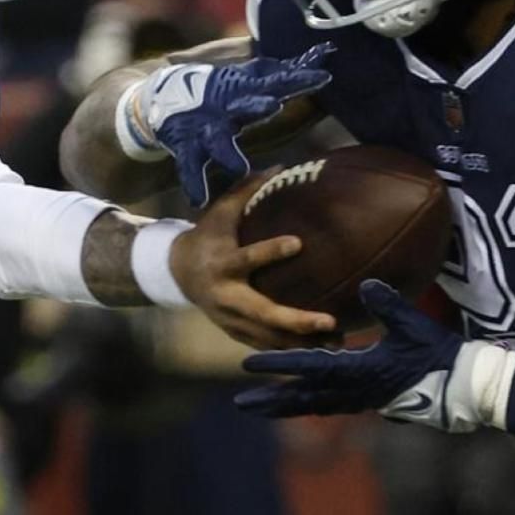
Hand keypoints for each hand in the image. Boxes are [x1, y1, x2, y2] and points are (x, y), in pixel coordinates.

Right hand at [125, 43, 332, 205]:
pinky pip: (189, 166)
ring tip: (238, 169)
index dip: (298, 80)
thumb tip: (324, 52)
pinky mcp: (185, 145)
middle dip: (258, 106)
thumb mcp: (250, 79)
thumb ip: (284, 71)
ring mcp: (204, 127)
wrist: (165, 97)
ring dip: (227, 153)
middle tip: (274, 105)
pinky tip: (198, 200)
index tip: (323, 77)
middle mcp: (225, 107)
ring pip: (217, 141)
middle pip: (244, 107)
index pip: (275, 83)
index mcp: (243, 90)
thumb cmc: (219, 92)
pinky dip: (193, 183)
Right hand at [171, 172, 337, 349]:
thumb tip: (282, 165)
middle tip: (329, 320)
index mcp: (222, 263)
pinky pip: (267, 346)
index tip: (298, 243)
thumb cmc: (207, 235)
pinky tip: (324, 349)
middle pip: (262, 313)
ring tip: (339, 342)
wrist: (175, 273)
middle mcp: (225, 296)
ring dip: (303, 342)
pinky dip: (293, 349)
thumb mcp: (220, 211)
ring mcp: (230, 319)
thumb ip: (248, 189)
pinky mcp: (235, 333)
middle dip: (296, 320)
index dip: (270, 252)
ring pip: (269, 337)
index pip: (247, 258)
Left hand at [236, 281, 472, 430]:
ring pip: (315, 406)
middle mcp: (354, 391)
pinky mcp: (370, 402)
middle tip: (239, 403)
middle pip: (304, 398)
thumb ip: (388, 305)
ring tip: (260, 407)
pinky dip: (311, 404)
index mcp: (359, 371)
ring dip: (286, 406)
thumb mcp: (414, 325)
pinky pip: (332, 406)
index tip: (248, 363)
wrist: (463, 385)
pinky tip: (301, 401)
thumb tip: (366, 284)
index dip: (278, 363)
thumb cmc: (439, 353)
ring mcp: (362, 401)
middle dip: (271, 401)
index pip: (309, 366)